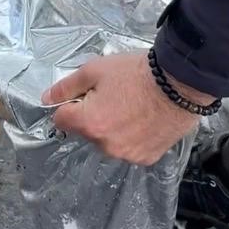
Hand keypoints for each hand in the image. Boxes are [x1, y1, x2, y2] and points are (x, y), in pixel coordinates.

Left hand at [41, 52, 209, 165]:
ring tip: (132, 107)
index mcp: (88, 123)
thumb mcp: (95, 70)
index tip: (86, 94)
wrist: (181, 84)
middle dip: (93, 116)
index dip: (70, 103)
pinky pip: (129, 148)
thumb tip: (47, 99)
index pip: (61, 118)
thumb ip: (66, 87)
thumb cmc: (136, 73)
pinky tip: (144, 120)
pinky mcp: (146, 158)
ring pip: (108, 141)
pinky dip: (132, 137)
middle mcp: (105, 145)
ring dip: (112, 128)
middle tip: (114, 96)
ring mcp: (127, 154)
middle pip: (86, 131)